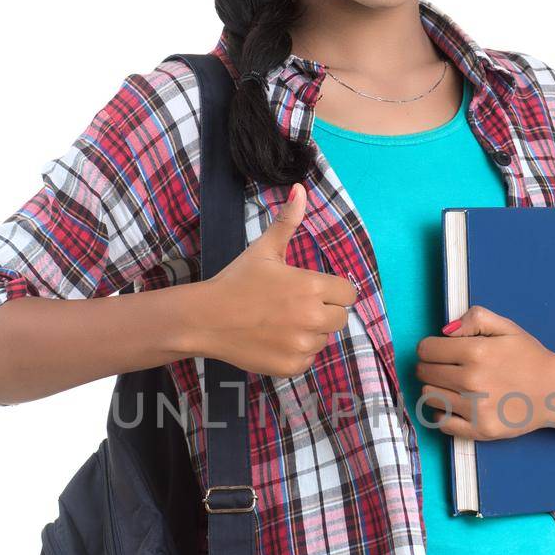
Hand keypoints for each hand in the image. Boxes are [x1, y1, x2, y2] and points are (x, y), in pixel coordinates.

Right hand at [196, 183, 357, 376]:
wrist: (206, 319)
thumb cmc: (237, 281)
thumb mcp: (264, 250)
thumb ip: (288, 221)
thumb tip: (301, 189)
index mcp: (312, 287)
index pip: (348, 294)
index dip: (333, 291)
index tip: (312, 291)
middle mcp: (312, 318)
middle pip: (340, 318)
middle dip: (323, 312)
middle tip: (294, 307)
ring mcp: (303, 345)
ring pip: (324, 339)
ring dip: (310, 332)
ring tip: (281, 322)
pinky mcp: (292, 366)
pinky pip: (308, 359)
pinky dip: (296, 352)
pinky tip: (275, 339)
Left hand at [414, 305, 554, 439]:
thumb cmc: (529, 358)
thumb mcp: (507, 327)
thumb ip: (474, 319)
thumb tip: (444, 331)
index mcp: (475, 352)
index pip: (426, 349)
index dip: (430, 348)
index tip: (439, 351)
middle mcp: (471, 381)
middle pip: (424, 373)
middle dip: (430, 367)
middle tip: (446, 369)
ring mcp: (475, 408)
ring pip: (428, 397)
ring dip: (435, 389)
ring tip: (452, 386)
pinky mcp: (480, 430)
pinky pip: (441, 423)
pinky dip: (442, 414)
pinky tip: (455, 406)